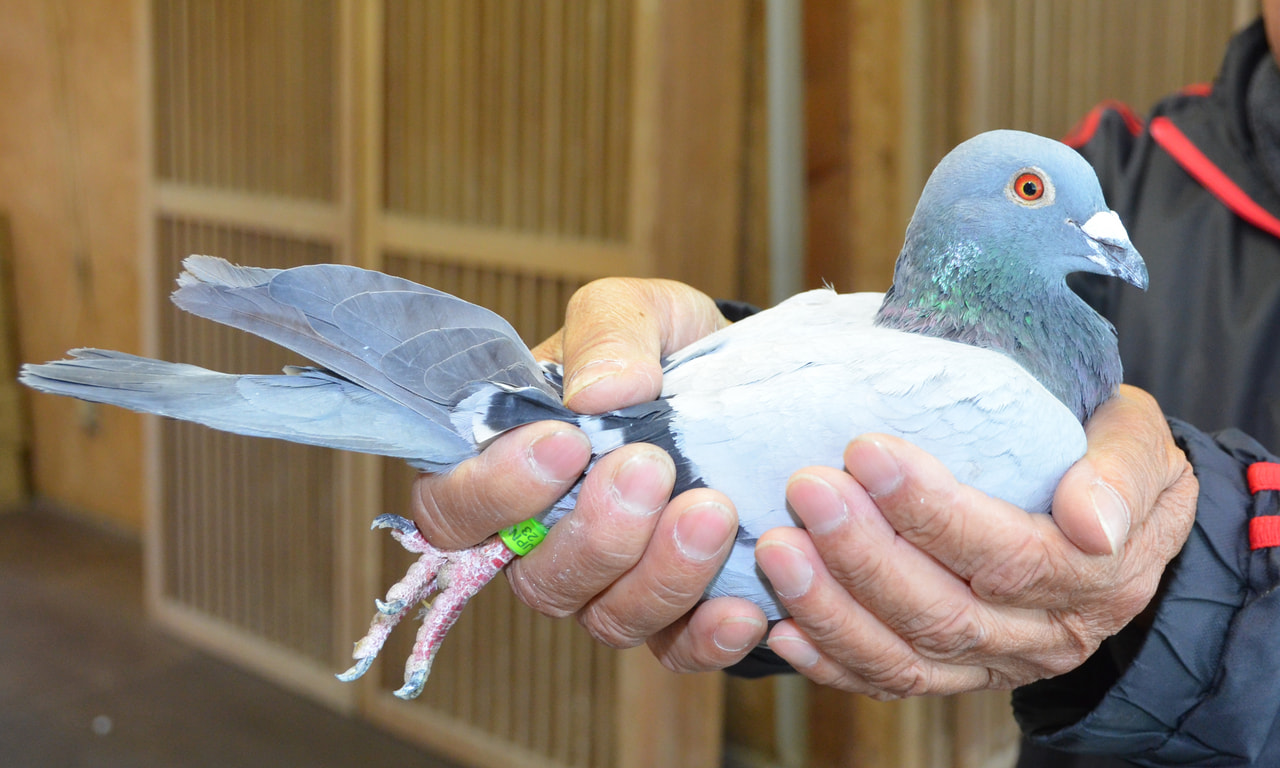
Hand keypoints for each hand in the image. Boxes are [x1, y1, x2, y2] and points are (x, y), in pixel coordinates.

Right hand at [410, 278, 766, 664]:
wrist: (756, 388)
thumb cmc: (670, 352)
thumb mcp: (641, 310)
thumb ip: (608, 334)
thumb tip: (595, 397)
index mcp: (509, 467)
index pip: (451, 510)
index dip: (493, 492)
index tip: (565, 443)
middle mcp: (546, 542)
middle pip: (537, 579)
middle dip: (597, 532)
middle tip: (651, 468)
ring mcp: (611, 586)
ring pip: (608, 619)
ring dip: (660, 575)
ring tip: (713, 511)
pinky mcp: (675, 615)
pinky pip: (677, 652)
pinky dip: (708, 637)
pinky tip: (745, 606)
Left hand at [755, 384, 1196, 697]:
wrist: (1108, 512)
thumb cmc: (1107, 454)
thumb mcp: (1139, 441)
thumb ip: (1123, 471)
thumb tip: (1091, 523)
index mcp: (1099, 576)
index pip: (1013, 555)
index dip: (935, 512)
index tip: (867, 451)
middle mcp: (1046, 634)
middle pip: (946, 612)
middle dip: (865, 553)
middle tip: (805, 488)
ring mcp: (995, 663)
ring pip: (906, 655)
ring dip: (832, 608)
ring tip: (775, 549)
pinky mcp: (953, 675)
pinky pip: (887, 681)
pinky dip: (830, 659)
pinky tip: (780, 626)